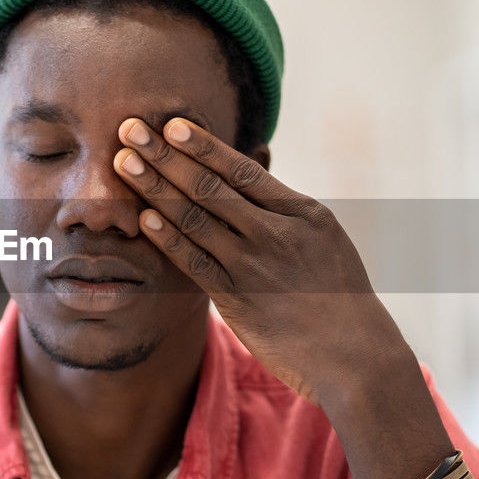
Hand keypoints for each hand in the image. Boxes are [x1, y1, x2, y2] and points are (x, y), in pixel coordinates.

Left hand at [113, 116, 416, 408]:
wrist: (355, 354)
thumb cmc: (339, 294)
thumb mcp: (325, 239)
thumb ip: (286, 211)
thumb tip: (254, 174)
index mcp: (302, 213)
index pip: (243, 169)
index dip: (203, 145)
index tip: (171, 124)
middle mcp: (277, 233)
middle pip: (210, 186)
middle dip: (166, 155)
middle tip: (130, 129)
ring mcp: (254, 266)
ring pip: (195, 218)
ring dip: (155, 188)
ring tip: (123, 163)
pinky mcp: (237, 300)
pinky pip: (195, 262)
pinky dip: (167, 238)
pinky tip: (143, 218)